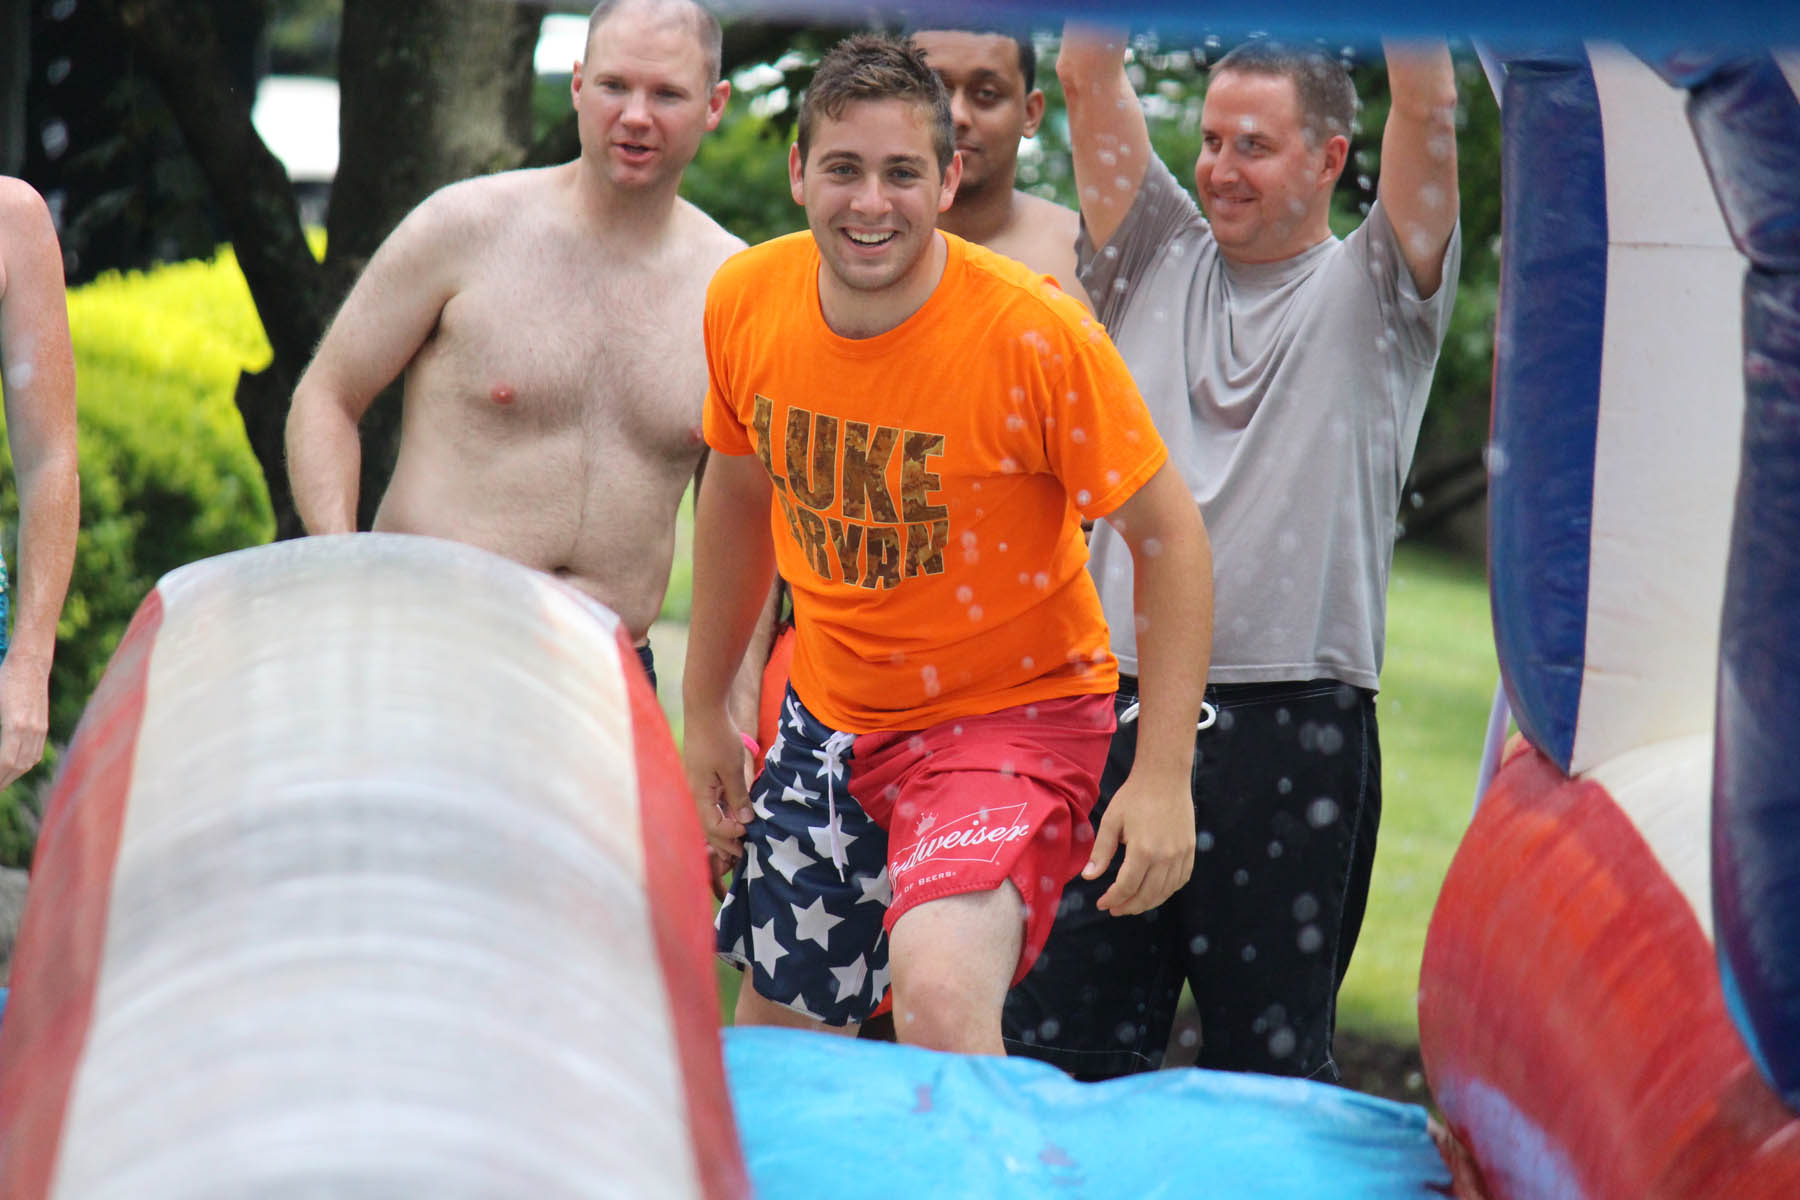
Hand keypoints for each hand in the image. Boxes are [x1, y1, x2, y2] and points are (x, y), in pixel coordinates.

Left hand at [0, 653, 50, 789]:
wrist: (30, 662)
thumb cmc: (3, 678)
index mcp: (15, 724)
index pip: (4, 761)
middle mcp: (30, 729)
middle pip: (16, 766)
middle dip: (1, 782)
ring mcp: (39, 728)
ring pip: (27, 762)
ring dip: (12, 776)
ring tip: (0, 784)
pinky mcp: (42, 725)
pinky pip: (34, 752)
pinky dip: (23, 765)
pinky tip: (14, 769)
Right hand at [682, 709, 754, 899]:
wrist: (705, 708)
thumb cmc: (718, 737)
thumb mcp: (732, 768)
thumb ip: (738, 797)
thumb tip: (744, 822)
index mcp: (698, 793)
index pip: (712, 826)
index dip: (730, 835)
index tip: (748, 833)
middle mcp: (693, 792)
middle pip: (707, 825)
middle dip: (724, 841)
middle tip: (741, 854)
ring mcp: (696, 784)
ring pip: (709, 814)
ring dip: (724, 827)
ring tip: (740, 838)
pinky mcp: (701, 776)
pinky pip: (710, 801)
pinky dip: (722, 811)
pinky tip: (735, 815)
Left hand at [1083, 768, 1194, 915]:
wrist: (1165, 778)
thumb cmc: (1134, 797)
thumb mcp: (1111, 821)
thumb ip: (1101, 852)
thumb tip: (1088, 876)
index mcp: (1143, 850)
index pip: (1127, 887)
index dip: (1112, 899)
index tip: (1101, 903)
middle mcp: (1165, 857)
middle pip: (1147, 895)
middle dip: (1128, 906)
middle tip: (1114, 909)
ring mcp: (1181, 855)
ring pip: (1165, 891)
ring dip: (1146, 903)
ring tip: (1131, 904)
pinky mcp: (1190, 850)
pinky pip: (1180, 880)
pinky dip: (1166, 891)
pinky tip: (1154, 891)